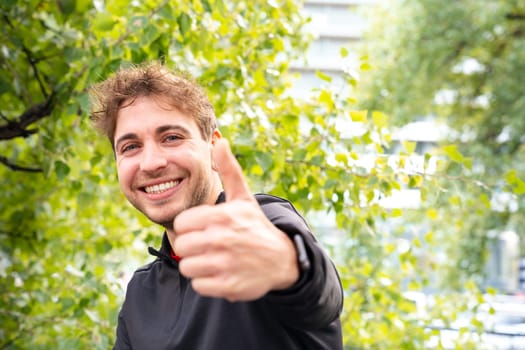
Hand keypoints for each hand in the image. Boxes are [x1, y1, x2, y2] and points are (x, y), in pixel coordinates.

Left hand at [173, 139, 298, 301]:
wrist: (283, 259)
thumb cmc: (255, 226)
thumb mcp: (243, 198)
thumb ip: (228, 170)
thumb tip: (219, 141)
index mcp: (222, 216)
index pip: (182, 224)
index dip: (191, 227)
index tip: (204, 229)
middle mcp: (222, 239)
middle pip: (182, 246)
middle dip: (194, 247)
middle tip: (210, 246)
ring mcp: (226, 264)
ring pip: (188, 267)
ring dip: (199, 266)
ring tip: (215, 259)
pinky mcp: (229, 286)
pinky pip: (199, 286)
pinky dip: (208, 282)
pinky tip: (222, 273)